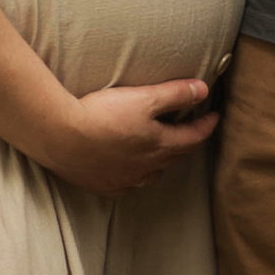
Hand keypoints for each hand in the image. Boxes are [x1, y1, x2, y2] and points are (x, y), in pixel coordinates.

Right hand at [48, 76, 218, 194]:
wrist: (60, 137)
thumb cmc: (102, 115)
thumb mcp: (144, 98)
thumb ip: (175, 94)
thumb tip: (203, 90)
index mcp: (160, 146)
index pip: (193, 137)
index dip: (206, 125)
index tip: (214, 116)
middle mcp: (146, 167)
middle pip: (175, 156)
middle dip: (186, 142)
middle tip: (191, 130)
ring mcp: (125, 179)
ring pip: (152, 174)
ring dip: (161, 162)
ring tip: (160, 150)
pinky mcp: (103, 185)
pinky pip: (127, 184)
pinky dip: (133, 176)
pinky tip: (128, 169)